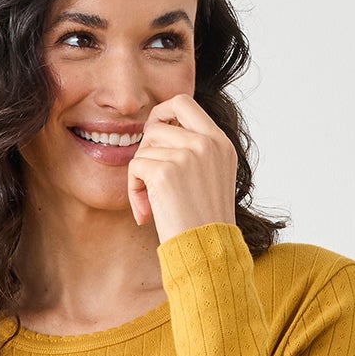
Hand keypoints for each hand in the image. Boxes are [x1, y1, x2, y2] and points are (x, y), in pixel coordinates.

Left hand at [127, 93, 237, 243]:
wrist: (208, 253)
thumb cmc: (205, 225)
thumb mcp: (212, 178)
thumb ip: (195, 151)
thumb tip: (157, 130)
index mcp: (220, 143)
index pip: (184, 102)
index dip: (162, 112)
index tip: (154, 136)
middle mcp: (207, 143)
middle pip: (157, 123)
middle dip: (146, 148)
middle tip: (149, 176)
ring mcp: (187, 155)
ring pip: (144, 146)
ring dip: (140, 174)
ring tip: (151, 202)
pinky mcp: (166, 171)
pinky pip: (135, 167)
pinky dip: (134, 191)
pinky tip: (146, 213)